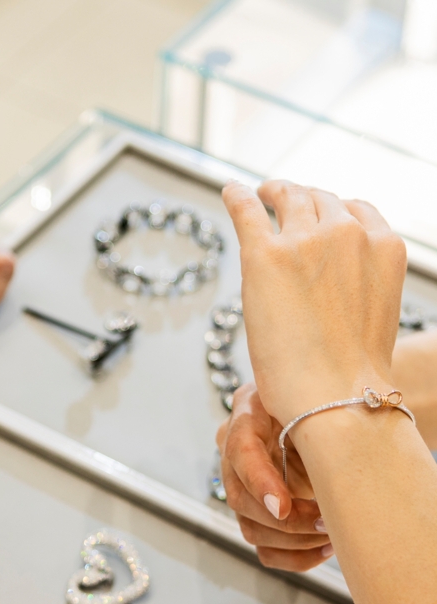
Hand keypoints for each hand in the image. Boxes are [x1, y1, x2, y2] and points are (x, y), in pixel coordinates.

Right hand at [216, 383, 331, 570]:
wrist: (317, 411)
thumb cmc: (319, 402)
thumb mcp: (319, 400)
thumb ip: (319, 425)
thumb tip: (339, 465)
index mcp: (247, 416)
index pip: (241, 452)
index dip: (260, 483)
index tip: (284, 507)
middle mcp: (235, 454)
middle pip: (241, 499)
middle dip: (287, 522)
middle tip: (326, 523)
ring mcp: (242, 487)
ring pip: (251, 529)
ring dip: (295, 542)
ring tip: (332, 535)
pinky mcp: (255, 514)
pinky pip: (265, 550)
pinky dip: (296, 557)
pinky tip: (325, 548)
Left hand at [222, 180, 406, 426]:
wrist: (336, 398)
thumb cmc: (351, 377)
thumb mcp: (373, 315)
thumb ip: (355, 286)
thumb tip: (326, 292)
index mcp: (383, 247)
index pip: (355, 210)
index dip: (331, 211)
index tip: (316, 216)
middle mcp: (347, 234)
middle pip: (319, 199)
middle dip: (301, 201)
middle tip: (283, 203)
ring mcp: (305, 241)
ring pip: (288, 198)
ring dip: (274, 194)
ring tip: (260, 197)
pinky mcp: (265, 255)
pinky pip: (247, 210)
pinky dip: (237, 197)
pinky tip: (231, 193)